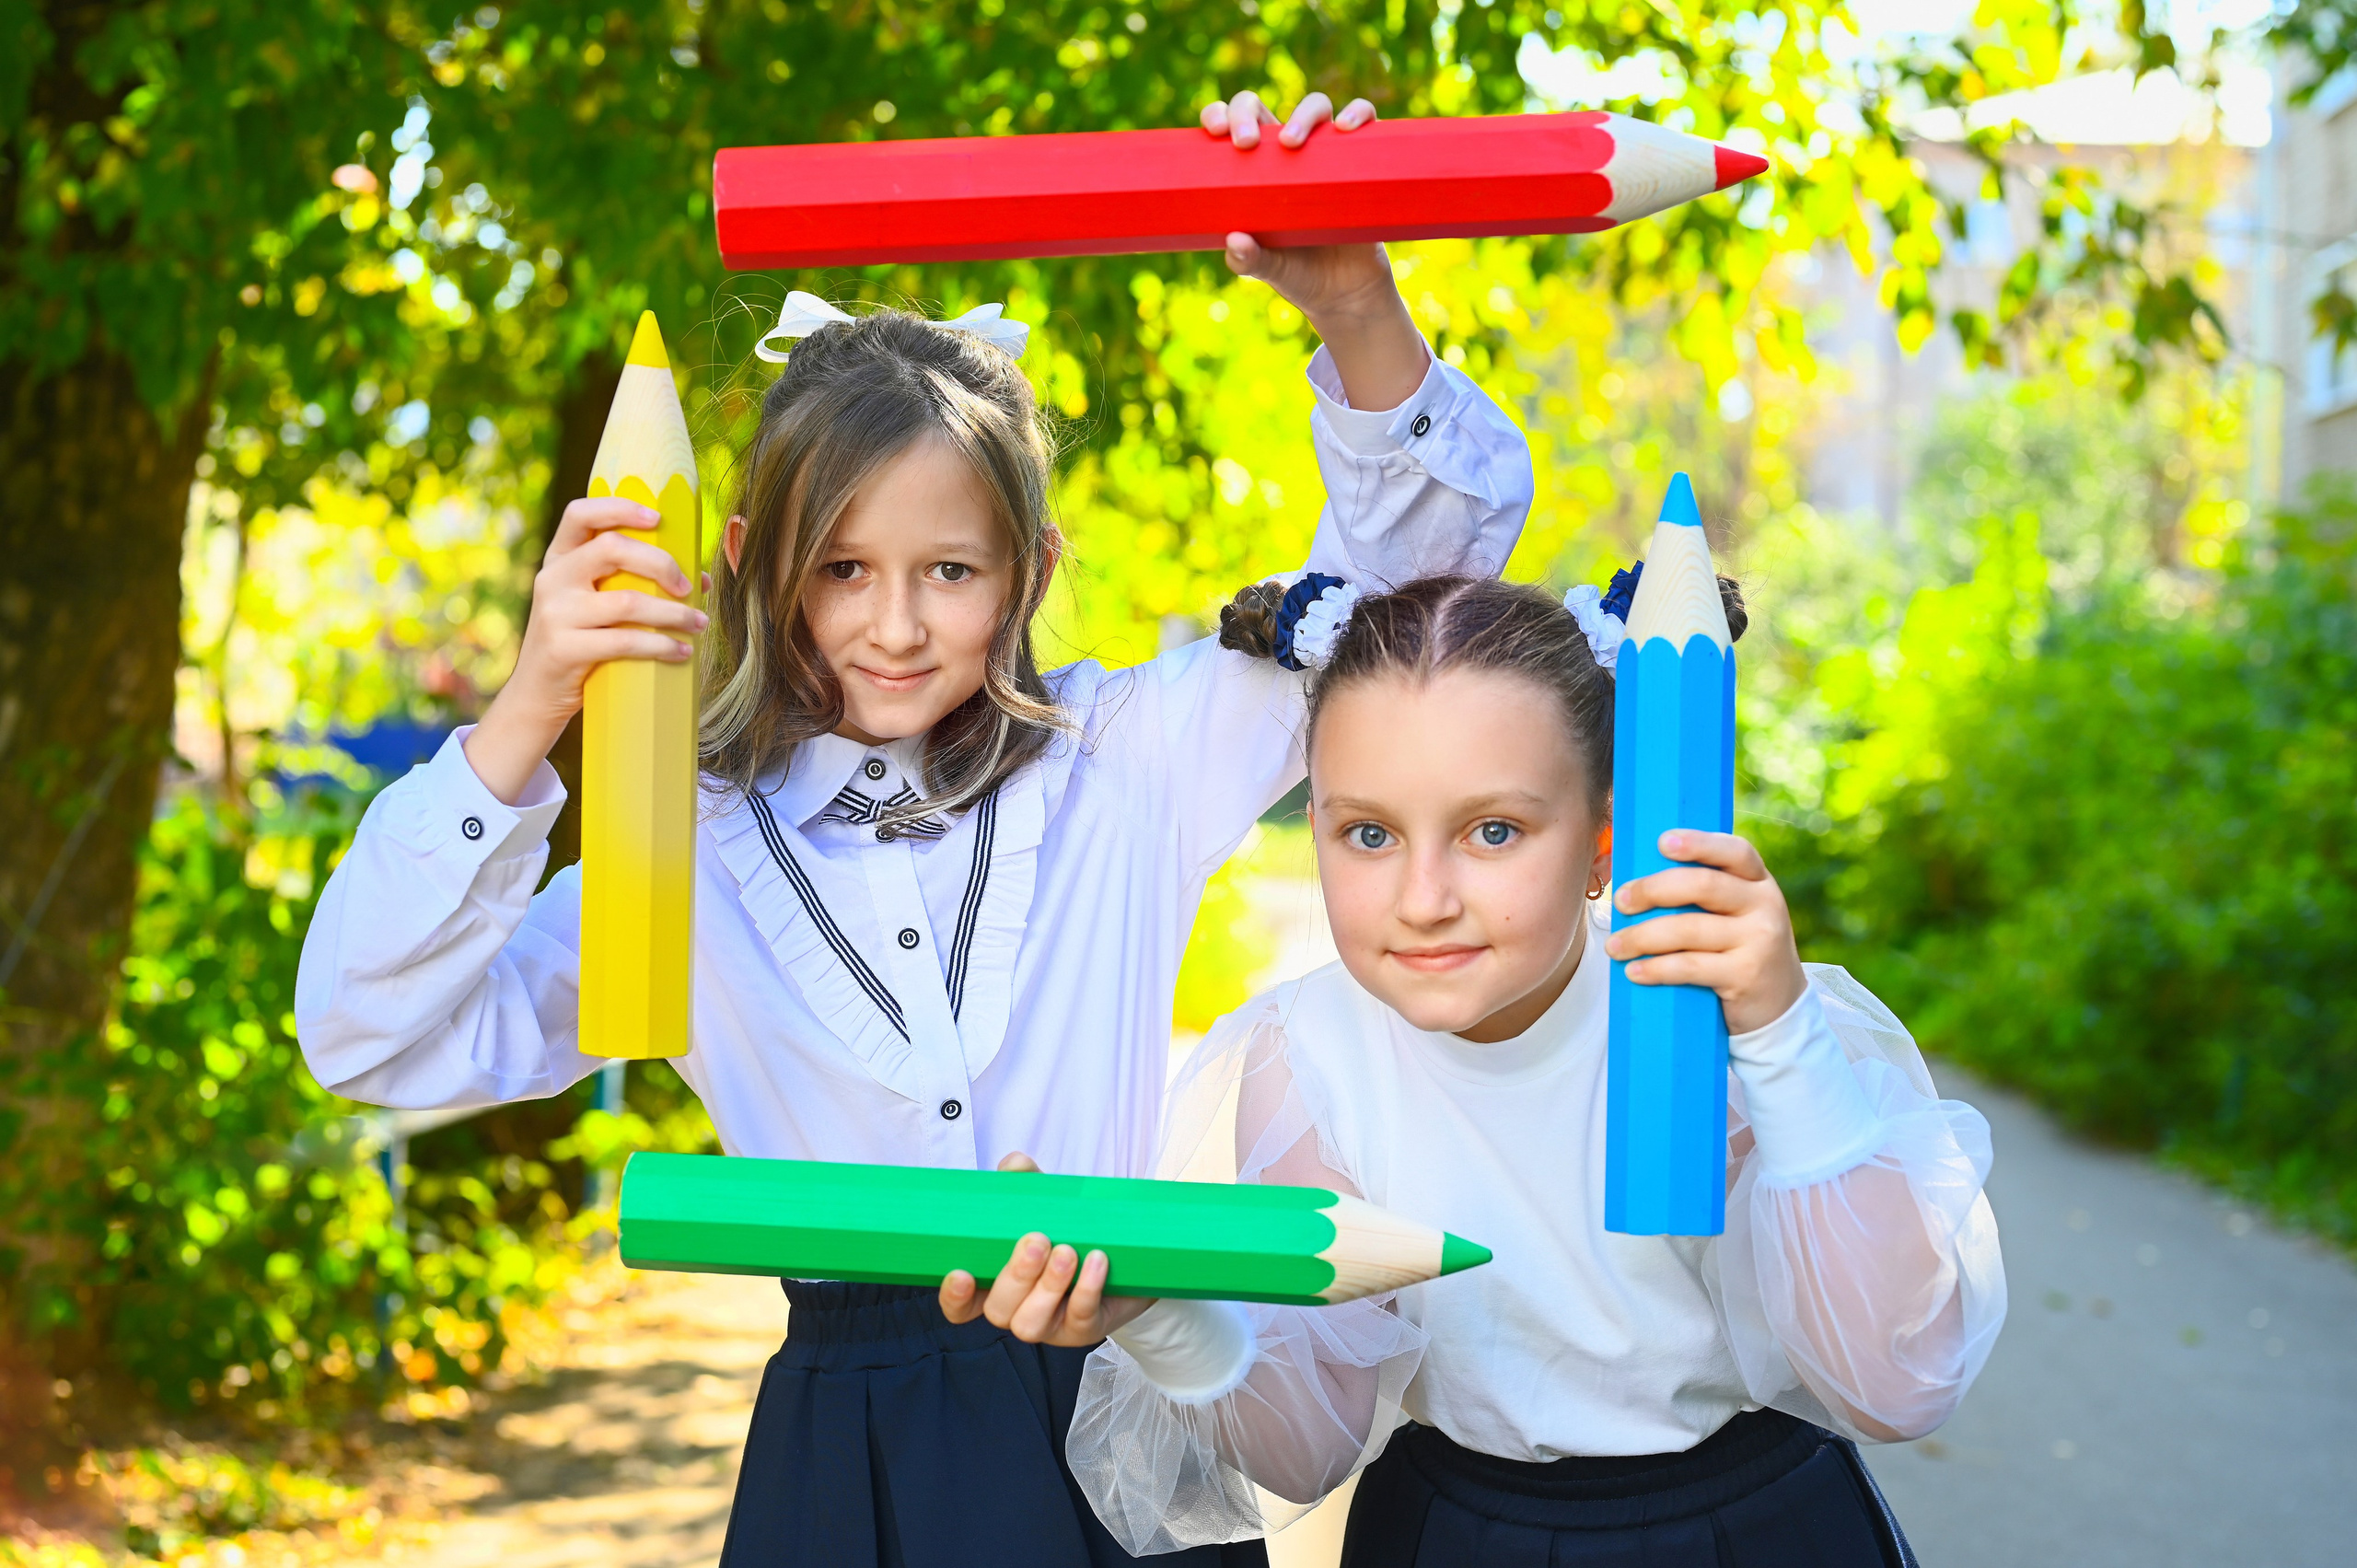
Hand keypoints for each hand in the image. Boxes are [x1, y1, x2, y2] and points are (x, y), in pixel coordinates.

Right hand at [462, 497, 705, 803]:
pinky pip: (624, 642)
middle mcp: (552, 579)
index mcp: (558, 559)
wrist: (536, 696)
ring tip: (698, 623)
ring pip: (626, 601)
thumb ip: (631, 582)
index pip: (580, 514)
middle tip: (688, 586)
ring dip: (673, 612)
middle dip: (660, 563)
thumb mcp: (592, 604)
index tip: (658, 517)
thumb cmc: (580, 643)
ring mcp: (555, 614)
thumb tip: (700, 579)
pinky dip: (661, 646)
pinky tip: (681, 651)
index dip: (620, 507)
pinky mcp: (564, 649)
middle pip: (612, 549)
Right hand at [937, 1152, 1154, 1345]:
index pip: (961, 1305)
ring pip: (1032, 1325)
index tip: (961, 1273)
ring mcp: (1049, 1325)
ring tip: (1067, 1251)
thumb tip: (1014, 1165)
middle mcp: (1017, 1310)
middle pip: (998, 1311)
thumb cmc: (1069, 1231)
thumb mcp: (1045, 1204)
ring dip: (1048, 1287)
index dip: (954, 1297)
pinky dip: (1087, 1288)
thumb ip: (1025, 1182)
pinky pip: (1080, 1317)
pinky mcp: (1084, 1330)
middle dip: (1015, 1277)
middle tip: (1037, 1241)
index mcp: (996, 1285)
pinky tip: (1097, 1260)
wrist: (1124, 1257)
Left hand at [1198, 92, 1425, 408]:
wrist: (1346, 294)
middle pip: (1262, 105)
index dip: (1218, 113)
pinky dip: (1358, 113)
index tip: (1215, 131)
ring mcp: (1326, 153)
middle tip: (1245, 144)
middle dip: (1246, 111)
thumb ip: (1247, 260)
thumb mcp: (1267, 270)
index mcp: (1254, 169)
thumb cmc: (1298, 275)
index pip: (1230, 126)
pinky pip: (1366, 121)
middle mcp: (1287, 153)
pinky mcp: (1362, 160)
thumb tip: (1235, 240)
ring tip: (1291, 143)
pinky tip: (1346, 129)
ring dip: (1302, 114)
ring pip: (1316, 107)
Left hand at [1605, 830, 1807, 1035]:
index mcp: (1759, 882)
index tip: (1662, 842)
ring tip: (1615, 947)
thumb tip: (1637, 880)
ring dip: (1642, 937)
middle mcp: (1765, 906)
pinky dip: (1655, 969)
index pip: (1735, 851)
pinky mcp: (1746, 976)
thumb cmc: (1740, 951)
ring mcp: (1760, 941)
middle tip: (1621, 901)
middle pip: (1703, 885)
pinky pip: (1689, 967)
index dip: (1699, 843)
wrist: (1779, 1006)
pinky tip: (1634, 971)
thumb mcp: (1737, 915)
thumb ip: (1707, 893)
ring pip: (1688, 929)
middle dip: (1653, 890)